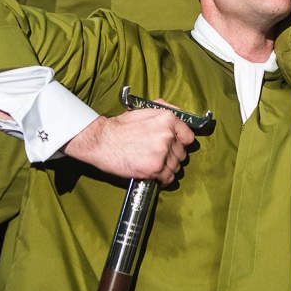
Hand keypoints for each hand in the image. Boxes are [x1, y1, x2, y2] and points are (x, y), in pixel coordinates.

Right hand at [63, 104, 195, 184]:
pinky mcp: (155, 168)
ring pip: (176, 167)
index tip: (175, 146)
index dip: (181, 143)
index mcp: (167, 119)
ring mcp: (162, 152)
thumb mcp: (144, 110)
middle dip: (172, 156)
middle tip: (159, 156)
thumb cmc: (120, 127)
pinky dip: (163, 180)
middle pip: (182, 153)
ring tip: (154, 165)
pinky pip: (168, 178)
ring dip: (167, 168)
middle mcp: (168, 135)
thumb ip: (165, 110)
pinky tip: (154, 175)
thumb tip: (181, 115)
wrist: (101, 140)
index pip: (188, 137)